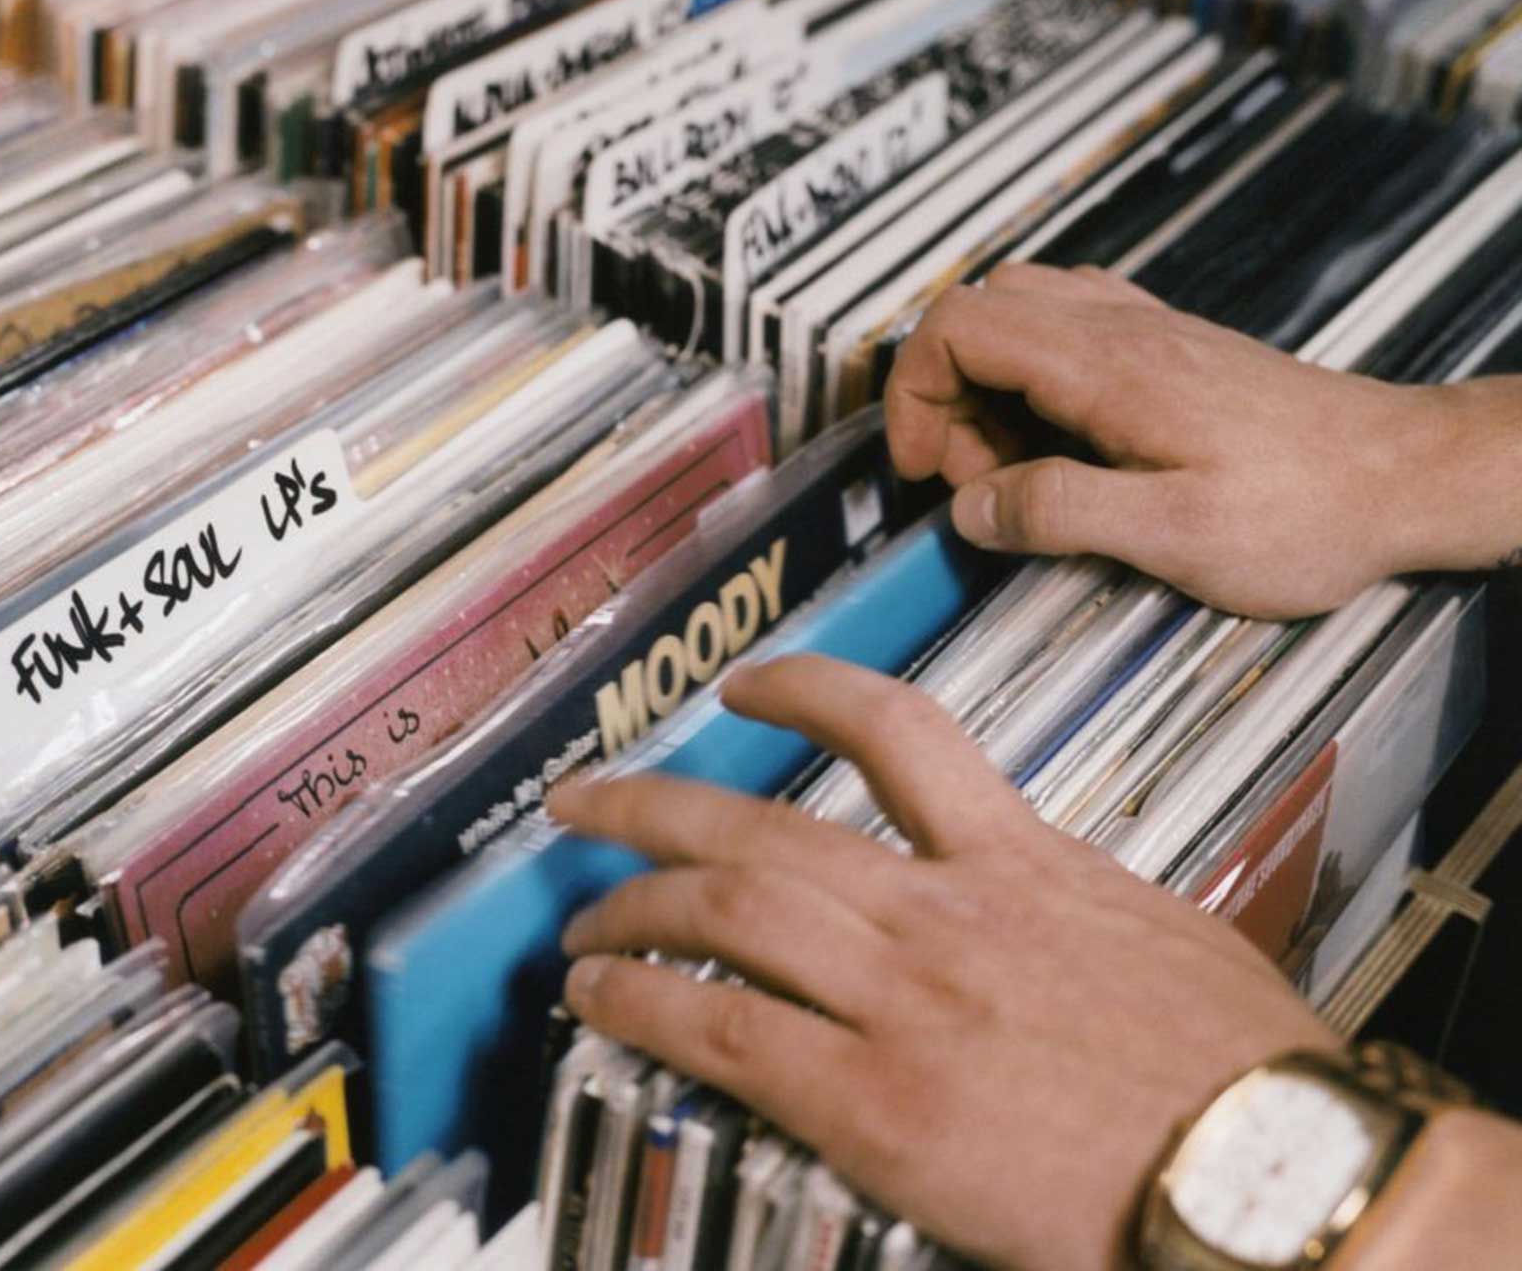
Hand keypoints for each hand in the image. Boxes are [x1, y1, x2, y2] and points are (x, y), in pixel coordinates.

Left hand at [550, 654, 1339, 1270]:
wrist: (1280, 1176)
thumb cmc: (1251, 1079)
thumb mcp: (1170, 944)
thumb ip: (1081, 911)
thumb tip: (1052, 920)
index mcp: (1025, 866)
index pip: (899, 734)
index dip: (809, 691)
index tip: (752, 683)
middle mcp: (946, 913)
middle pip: (766, 823)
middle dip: (658, 802)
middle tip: (588, 798)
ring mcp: (905, 1000)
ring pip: (731, 907)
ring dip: (634, 903)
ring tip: (578, 915)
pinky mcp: (880, 1100)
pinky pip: (728, 1028)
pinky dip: (649, 1001)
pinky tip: (600, 998)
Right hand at [883, 263, 1452, 618]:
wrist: (1406, 476)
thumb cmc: (1310, 508)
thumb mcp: (1174, 534)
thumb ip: (1058, 513)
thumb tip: (973, 508)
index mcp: (1105, 365)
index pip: (957, 327)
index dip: (913, 393)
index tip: (924, 468)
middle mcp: (1120, 329)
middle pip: (977, 312)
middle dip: (944, 396)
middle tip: (975, 481)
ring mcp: (1146, 331)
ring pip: (1018, 314)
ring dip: (988, 388)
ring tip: (1016, 467)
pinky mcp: (1169, 350)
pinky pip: (1067, 327)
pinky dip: (1034, 378)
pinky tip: (1062, 440)